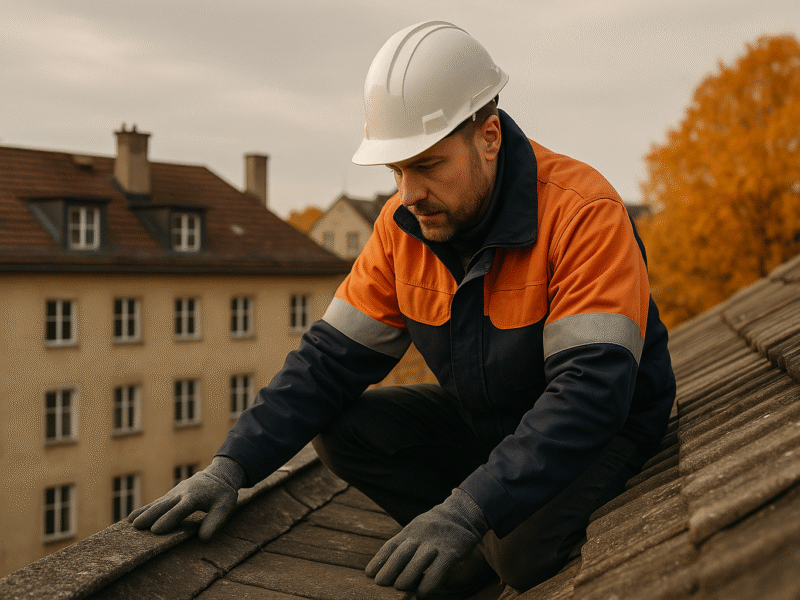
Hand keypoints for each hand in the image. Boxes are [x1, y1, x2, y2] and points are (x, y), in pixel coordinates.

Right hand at [129, 456, 243, 540]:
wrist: (218, 475)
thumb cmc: (221, 494)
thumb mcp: (225, 506)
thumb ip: (215, 522)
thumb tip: (203, 540)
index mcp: (195, 497)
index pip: (180, 509)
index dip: (168, 519)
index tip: (156, 530)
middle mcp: (181, 494)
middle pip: (164, 505)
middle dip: (150, 515)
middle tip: (136, 527)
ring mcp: (174, 494)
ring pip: (157, 503)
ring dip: (144, 512)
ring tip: (130, 522)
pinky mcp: (170, 496)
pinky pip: (156, 503)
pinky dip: (144, 509)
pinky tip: (131, 518)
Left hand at [366, 488, 488, 597]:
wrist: (463, 513)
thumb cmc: (435, 528)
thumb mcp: (417, 529)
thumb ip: (405, 545)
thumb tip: (388, 569)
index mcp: (410, 531)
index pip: (391, 545)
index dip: (379, 560)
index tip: (369, 573)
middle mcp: (421, 535)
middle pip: (402, 553)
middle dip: (390, 569)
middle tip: (381, 584)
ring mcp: (436, 543)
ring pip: (419, 561)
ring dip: (407, 576)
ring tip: (400, 589)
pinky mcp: (452, 551)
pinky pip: (439, 569)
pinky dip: (429, 583)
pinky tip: (422, 594)